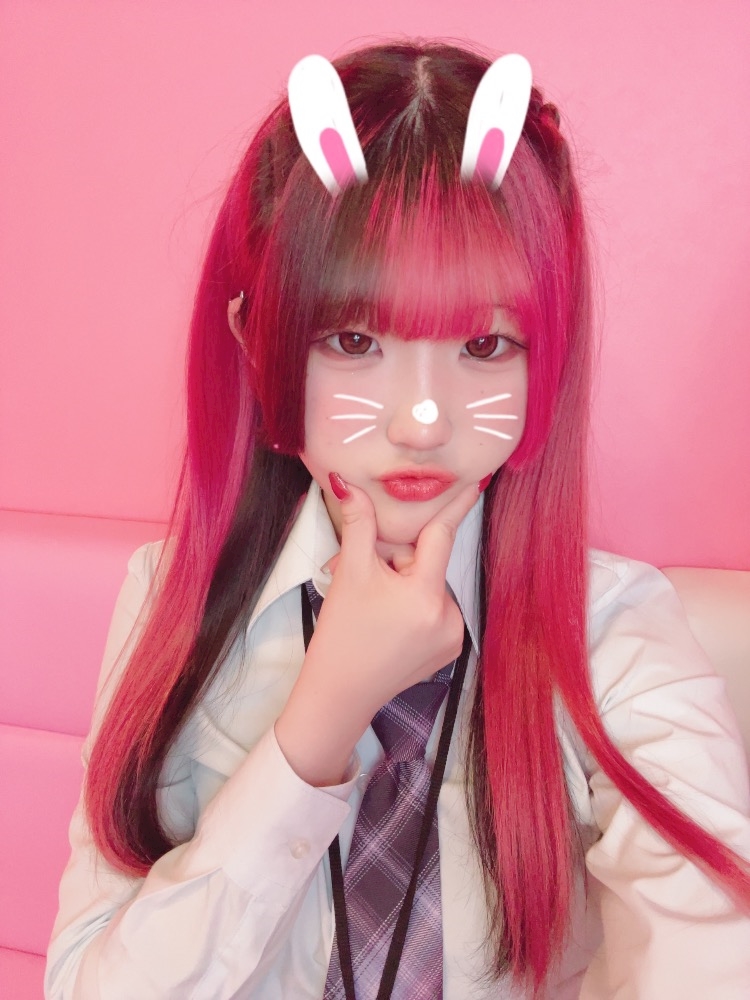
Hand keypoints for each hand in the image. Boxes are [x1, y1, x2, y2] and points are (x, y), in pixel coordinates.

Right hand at [275, 476, 480, 785]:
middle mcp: (449, 616)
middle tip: (361, 573)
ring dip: (404, 583)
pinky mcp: (449, 651)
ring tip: (372, 603)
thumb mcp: (349, 573)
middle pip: (427, 563)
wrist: (340, 693)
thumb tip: (348, 482)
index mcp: (425, 594)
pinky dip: (414, 606)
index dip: (455, 505)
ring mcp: (453, 636)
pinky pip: (435, 610)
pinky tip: (389, 622)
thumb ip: (357, 524)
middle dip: (396, 560)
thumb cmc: (342, 634)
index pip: (442, 536)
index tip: (476, 481)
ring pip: (429, 586)